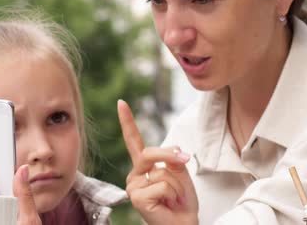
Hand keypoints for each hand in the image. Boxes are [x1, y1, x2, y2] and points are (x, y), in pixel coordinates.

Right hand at [117, 100, 198, 224]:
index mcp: (143, 167)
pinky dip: (173, 195)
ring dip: (177, 186)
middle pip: (149, 153)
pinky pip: (161, 185)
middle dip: (170, 157)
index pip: (134, 141)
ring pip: (161, 172)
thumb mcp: (181, 174)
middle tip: (184, 162)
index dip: (128, 121)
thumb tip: (174, 153)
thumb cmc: (182, 203)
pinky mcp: (137, 198)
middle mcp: (134, 175)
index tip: (121, 103)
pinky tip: (168, 204)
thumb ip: (173, 160)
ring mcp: (133, 187)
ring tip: (174, 199)